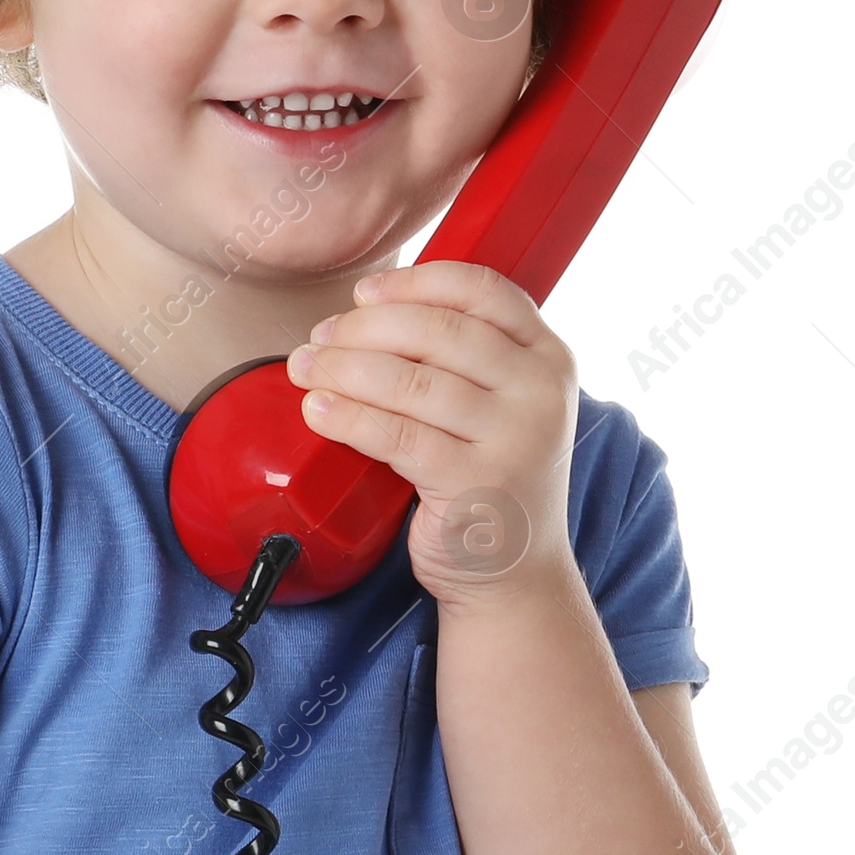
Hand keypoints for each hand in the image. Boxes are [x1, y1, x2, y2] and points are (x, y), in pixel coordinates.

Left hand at [285, 257, 579, 612]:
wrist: (515, 571)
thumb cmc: (490, 476)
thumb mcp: (499, 404)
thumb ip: (460, 357)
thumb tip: (364, 314)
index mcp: (548, 357)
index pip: (482, 290)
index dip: (414, 283)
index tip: (363, 294)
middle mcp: (540, 393)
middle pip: (439, 331)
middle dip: (364, 328)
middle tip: (319, 338)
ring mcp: (514, 440)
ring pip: (412, 382)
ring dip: (345, 369)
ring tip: (305, 369)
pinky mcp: (475, 484)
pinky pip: (397, 436)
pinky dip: (350, 417)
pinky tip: (320, 410)